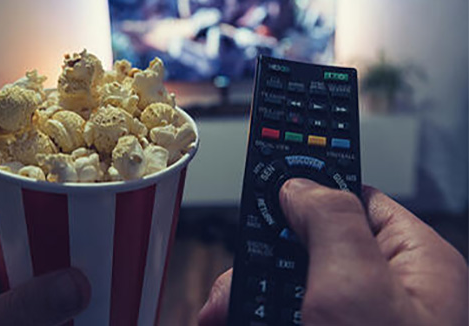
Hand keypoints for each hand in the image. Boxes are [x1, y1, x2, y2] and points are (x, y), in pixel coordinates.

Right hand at [199, 179, 467, 325]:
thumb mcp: (357, 288)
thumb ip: (330, 221)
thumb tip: (301, 185)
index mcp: (411, 264)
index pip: (356, 199)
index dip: (310, 183)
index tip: (269, 169)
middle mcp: (382, 294)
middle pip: (307, 248)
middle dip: (263, 263)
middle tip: (235, 290)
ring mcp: (349, 323)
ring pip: (284, 290)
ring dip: (247, 300)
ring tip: (222, 317)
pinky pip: (279, 315)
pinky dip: (249, 316)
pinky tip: (228, 319)